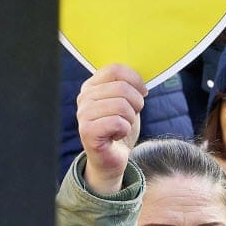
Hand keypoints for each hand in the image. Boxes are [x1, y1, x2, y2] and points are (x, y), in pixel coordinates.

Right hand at [76, 64, 145, 195]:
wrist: (112, 156)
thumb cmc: (120, 127)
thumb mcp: (126, 101)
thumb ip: (128, 85)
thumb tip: (140, 78)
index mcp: (92, 86)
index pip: (115, 69)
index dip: (135, 80)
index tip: (142, 93)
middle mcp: (84, 97)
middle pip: (122, 88)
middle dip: (136, 103)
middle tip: (132, 115)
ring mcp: (83, 114)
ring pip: (121, 105)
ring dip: (130, 118)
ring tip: (122, 125)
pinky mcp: (87, 132)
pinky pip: (117, 122)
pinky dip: (124, 130)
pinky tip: (117, 134)